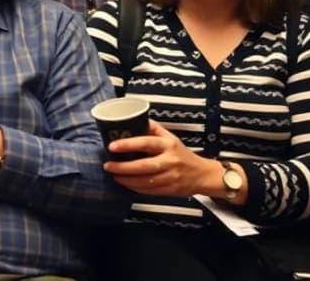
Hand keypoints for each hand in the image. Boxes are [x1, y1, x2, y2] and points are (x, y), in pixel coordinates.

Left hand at [103, 120, 217, 197]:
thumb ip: (152, 128)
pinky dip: (135, 188)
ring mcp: (171, 177)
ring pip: (145, 181)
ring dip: (127, 179)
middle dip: (123, 167)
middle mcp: (170, 161)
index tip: (112, 146)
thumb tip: (132, 118)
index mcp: (168, 145)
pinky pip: (149, 191)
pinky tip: (125, 183)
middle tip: (107, 165)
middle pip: (144, 166)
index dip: (128, 145)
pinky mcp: (170, 190)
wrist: (201, 174)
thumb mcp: (169, 137)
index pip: (146, 143)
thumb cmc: (180, 153)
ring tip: (113, 175)